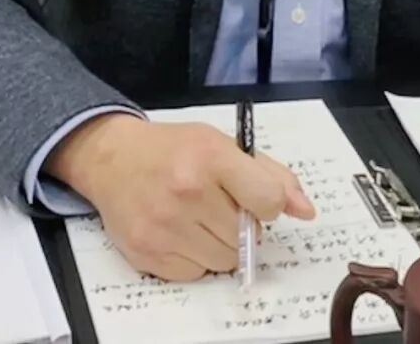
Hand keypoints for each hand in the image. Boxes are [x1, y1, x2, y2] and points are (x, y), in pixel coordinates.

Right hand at [46, 113, 315, 281]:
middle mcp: (187, 191)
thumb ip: (270, 175)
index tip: (257, 200)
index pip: (268, 200)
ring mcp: (165, 225)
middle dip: (241, 226)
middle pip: (246, 237)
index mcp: (212, 157)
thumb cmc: (175, 149)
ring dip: (219, 245)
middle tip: (220, 206)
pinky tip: (179, 232)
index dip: (268, 204)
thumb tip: (306, 211)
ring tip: (199, 219)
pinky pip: (194, 274)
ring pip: (222, 261)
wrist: (113, 158)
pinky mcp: (146, 253)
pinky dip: (193, 259)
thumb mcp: (223, 145)